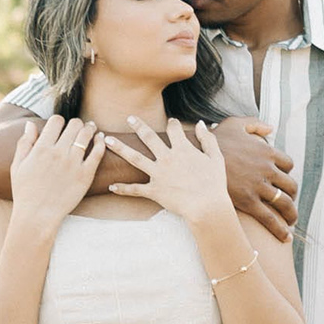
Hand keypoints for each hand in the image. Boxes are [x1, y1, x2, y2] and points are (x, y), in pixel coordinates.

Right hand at [7, 113, 104, 224]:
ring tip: (91, 129)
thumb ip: (25, 143)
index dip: (59, 121)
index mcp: (41, 148)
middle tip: (79, 126)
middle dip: (76, 123)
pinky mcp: (86, 175)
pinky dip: (100, 142)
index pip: (56, 121)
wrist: (37, 216)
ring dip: (90, 129)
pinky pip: (97, 152)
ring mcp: (74, 163)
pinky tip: (100, 139)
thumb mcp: (18, 166)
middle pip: (74, 124)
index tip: (60, 126)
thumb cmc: (25, 192)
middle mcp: (58, 153)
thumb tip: (31, 124)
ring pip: (86, 135)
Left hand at [103, 117, 228, 225]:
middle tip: (129, 118)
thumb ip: (208, 139)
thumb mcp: (216, 158)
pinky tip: (111, 186)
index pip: (174, 130)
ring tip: (107, 140)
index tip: (171, 121)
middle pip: (149, 138)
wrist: (207, 206)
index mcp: (182, 149)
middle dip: (138, 126)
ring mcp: (158, 174)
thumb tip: (201, 123)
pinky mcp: (154, 190)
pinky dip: (123, 189)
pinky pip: (135, 189)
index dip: (173, 124)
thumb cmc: (214, 183)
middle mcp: (167, 158)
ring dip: (120, 148)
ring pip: (135, 158)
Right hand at [215, 117, 296, 241]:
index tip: (282, 181)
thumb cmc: (214, 141)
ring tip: (290, 221)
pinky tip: (285, 238)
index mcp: (267, 151)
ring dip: (291, 214)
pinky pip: (270, 218)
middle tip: (288, 202)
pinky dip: (280, 229)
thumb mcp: (235, 124)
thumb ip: (255, 125)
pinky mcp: (248, 202)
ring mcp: (259, 186)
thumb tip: (271, 129)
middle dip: (292, 195)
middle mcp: (267, 169)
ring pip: (285, 203)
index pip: (288, 165)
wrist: (195, 158)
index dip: (286, 174)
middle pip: (290, 186)